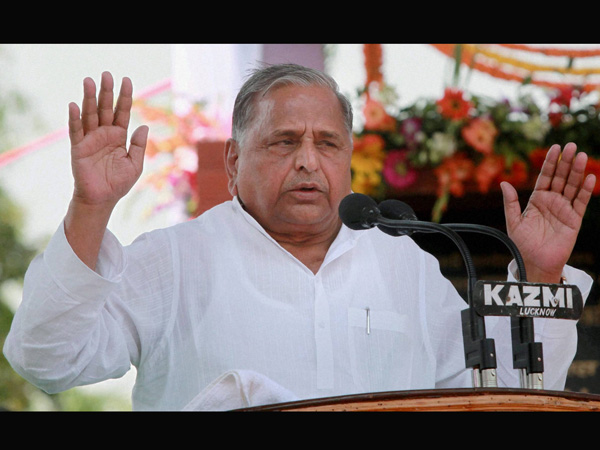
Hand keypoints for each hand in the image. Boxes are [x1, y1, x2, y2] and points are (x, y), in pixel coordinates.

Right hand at [68, 71, 147, 209]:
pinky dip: (75, 118)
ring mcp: (90, 139)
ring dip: (89, 99)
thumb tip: (144, 127)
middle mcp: (104, 134)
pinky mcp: (78, 147)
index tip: (126, 80)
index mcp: (119, 136)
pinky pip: (76, 130)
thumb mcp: (134, 164)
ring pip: (90, 115)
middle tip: (106, 74)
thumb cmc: (118, 183)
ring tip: (89, 82)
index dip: (124, 97)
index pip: (122, 112)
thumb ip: (138, 146)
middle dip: (106, 92)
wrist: (102, 199)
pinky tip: (75, 105)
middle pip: (105, 109)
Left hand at [501, 143, 596, 282]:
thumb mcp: (513, 222)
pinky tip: (590, 177)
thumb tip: (504, 183)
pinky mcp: (574, 219)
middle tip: (572, 146)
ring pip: (572, 186)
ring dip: (577, 171)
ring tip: (582, 156)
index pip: (545, 176)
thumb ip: (511, 203)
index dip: (550, 162)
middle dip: (566, 162)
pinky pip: (581, 202)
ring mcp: (564, 209)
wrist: (534, 262)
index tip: (555, 147)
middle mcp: (552, 201)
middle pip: (561, 177)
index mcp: (537, 199)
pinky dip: (586, 190)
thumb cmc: (522, 243)